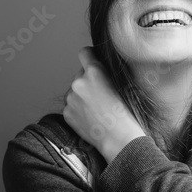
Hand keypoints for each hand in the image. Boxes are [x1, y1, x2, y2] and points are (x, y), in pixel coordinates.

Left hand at [62, 46, 144, 163]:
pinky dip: (78, 109)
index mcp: (94, 72)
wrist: (118, 138)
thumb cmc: (125, 113)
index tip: (91, 61)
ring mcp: (70, 98)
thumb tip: (98, 68)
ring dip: (82, 96)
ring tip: (96, 109)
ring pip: (74, 91)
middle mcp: (79, 82)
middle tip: (100, 95)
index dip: (89, 56)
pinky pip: (71, 106)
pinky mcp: (66, 112)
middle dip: (87, 81)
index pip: (84, 53)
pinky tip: (90, 117)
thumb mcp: (121, 84)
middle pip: (79, 74)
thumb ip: (105, 73)